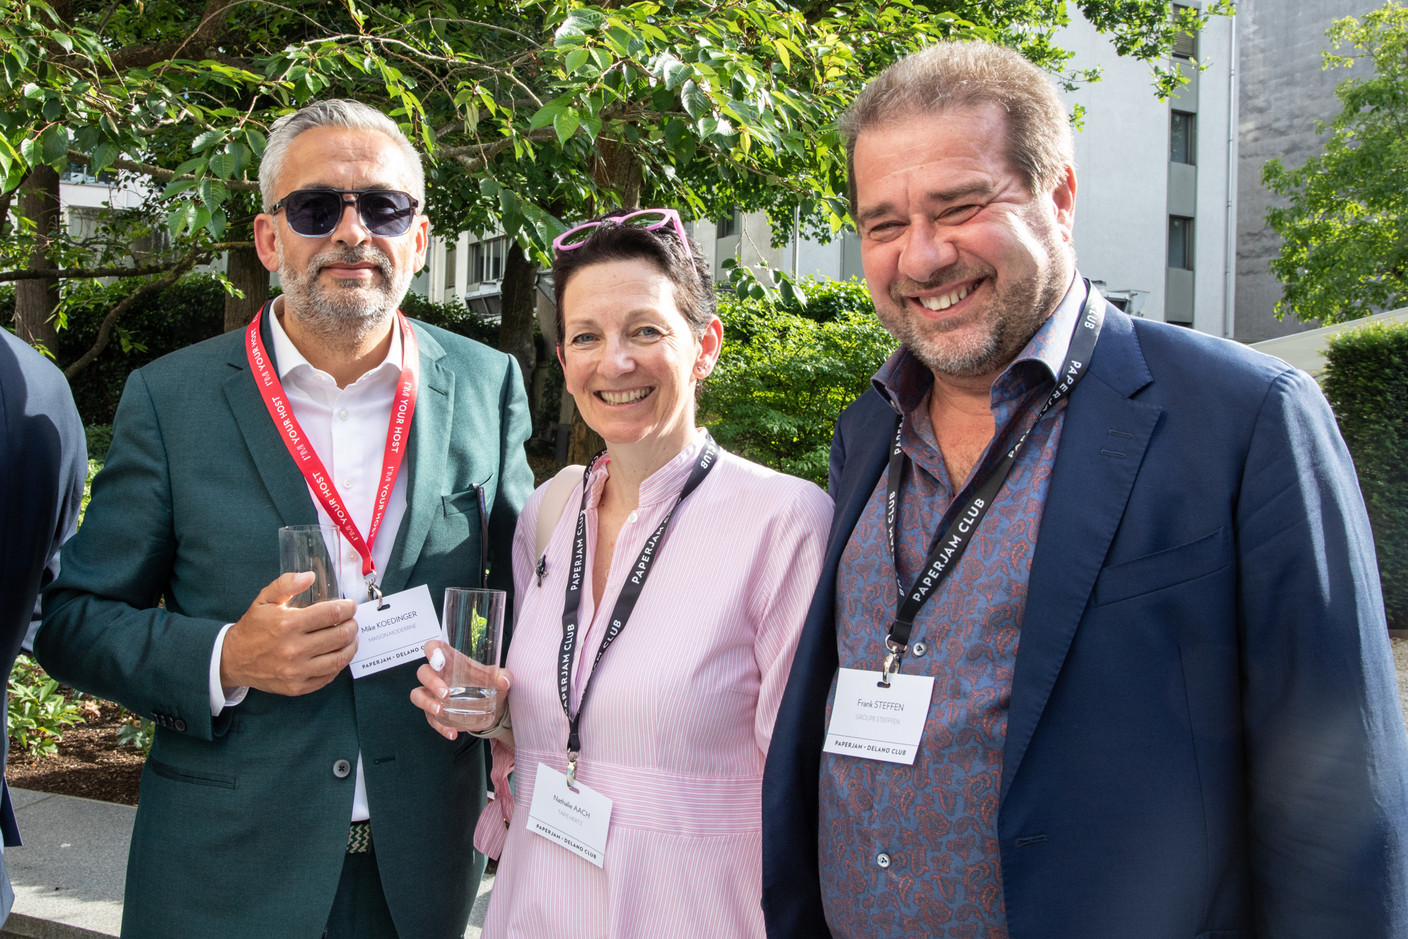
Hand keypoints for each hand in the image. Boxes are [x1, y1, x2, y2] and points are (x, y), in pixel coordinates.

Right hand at [219, 572, 358, 695]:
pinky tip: (337, 654)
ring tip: (350, 637)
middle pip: (340, 636)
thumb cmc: (252, 627)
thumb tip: (310, 576)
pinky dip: (338, 664)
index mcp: (288, 624)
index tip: (350, 606)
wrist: (232, 660)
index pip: (332, 614)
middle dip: (352, 625)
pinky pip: (329, 676)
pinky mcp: (297, 686)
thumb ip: (286, 584)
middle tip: (351, 621)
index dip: (347, 608)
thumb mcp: (264, 600)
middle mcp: (294, 649)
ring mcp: (297, 671)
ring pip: (339, 658)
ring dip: (351, 645)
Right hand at [411, 640, 511, 738]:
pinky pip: (430, 719)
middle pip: (423, 672)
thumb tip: (504, 680)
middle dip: (431, 682)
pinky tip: (452, 732)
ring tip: (440, 711)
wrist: (493, 709)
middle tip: (445, 694)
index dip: (431, 650)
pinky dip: (439, 727)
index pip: (434, 648)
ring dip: (426, 702)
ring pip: (417, 694)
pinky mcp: (435, 712)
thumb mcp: (499, 680)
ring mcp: (433, 694)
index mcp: (451, 661)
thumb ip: (504, 677)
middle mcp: (439, 676)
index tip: (436, 658)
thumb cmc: (491, 685)